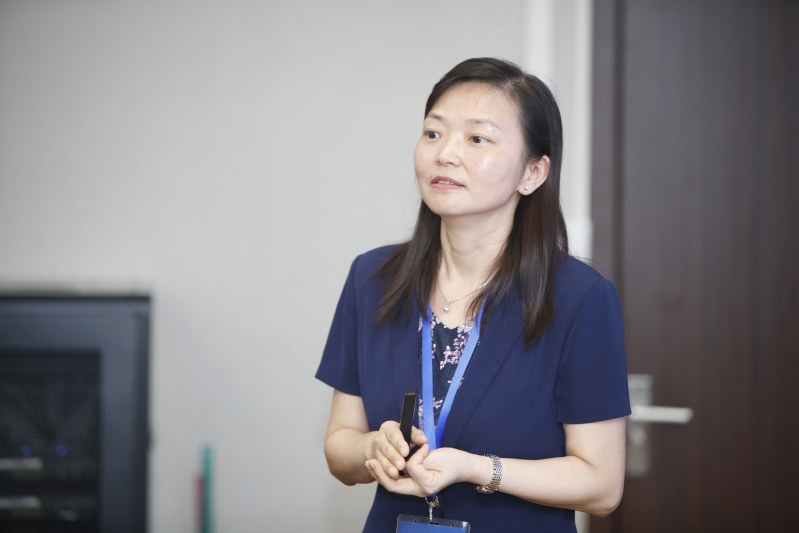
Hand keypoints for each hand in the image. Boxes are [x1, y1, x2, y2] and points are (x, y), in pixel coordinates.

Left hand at [366, 445, 484, 496]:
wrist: (465, 465)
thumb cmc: (454, 462)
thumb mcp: (436, 460)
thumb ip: (418, 463)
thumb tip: (406, 461)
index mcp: (424, 486)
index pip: (402, 478)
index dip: (392, 468)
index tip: (385, 456)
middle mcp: (418, 488)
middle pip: (393, 485)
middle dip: (380, 473)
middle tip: (370, 461)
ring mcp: (417, 485)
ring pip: (394, 482)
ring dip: (382, 471)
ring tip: (372, 461)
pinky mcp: (417, 478)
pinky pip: (400, 478)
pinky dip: (390, 470)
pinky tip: (383, 461)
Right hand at [368, 421, 426, 479]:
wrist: (386, 444)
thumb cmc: (402, 437)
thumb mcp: (409, 433)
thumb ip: (416, 435)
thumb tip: (423, 440)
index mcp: (388, 428)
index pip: (393, 434)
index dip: (399, 443)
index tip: (406, 451)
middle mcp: (380, 438)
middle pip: (386, 448)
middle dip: (394, 457)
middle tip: (401, 464)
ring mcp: (376, 450)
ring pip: (381, 459)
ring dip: (388, 467)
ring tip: (395, 473)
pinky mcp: (375, 461)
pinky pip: (379, 468)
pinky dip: (384, 473)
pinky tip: (390, 477)